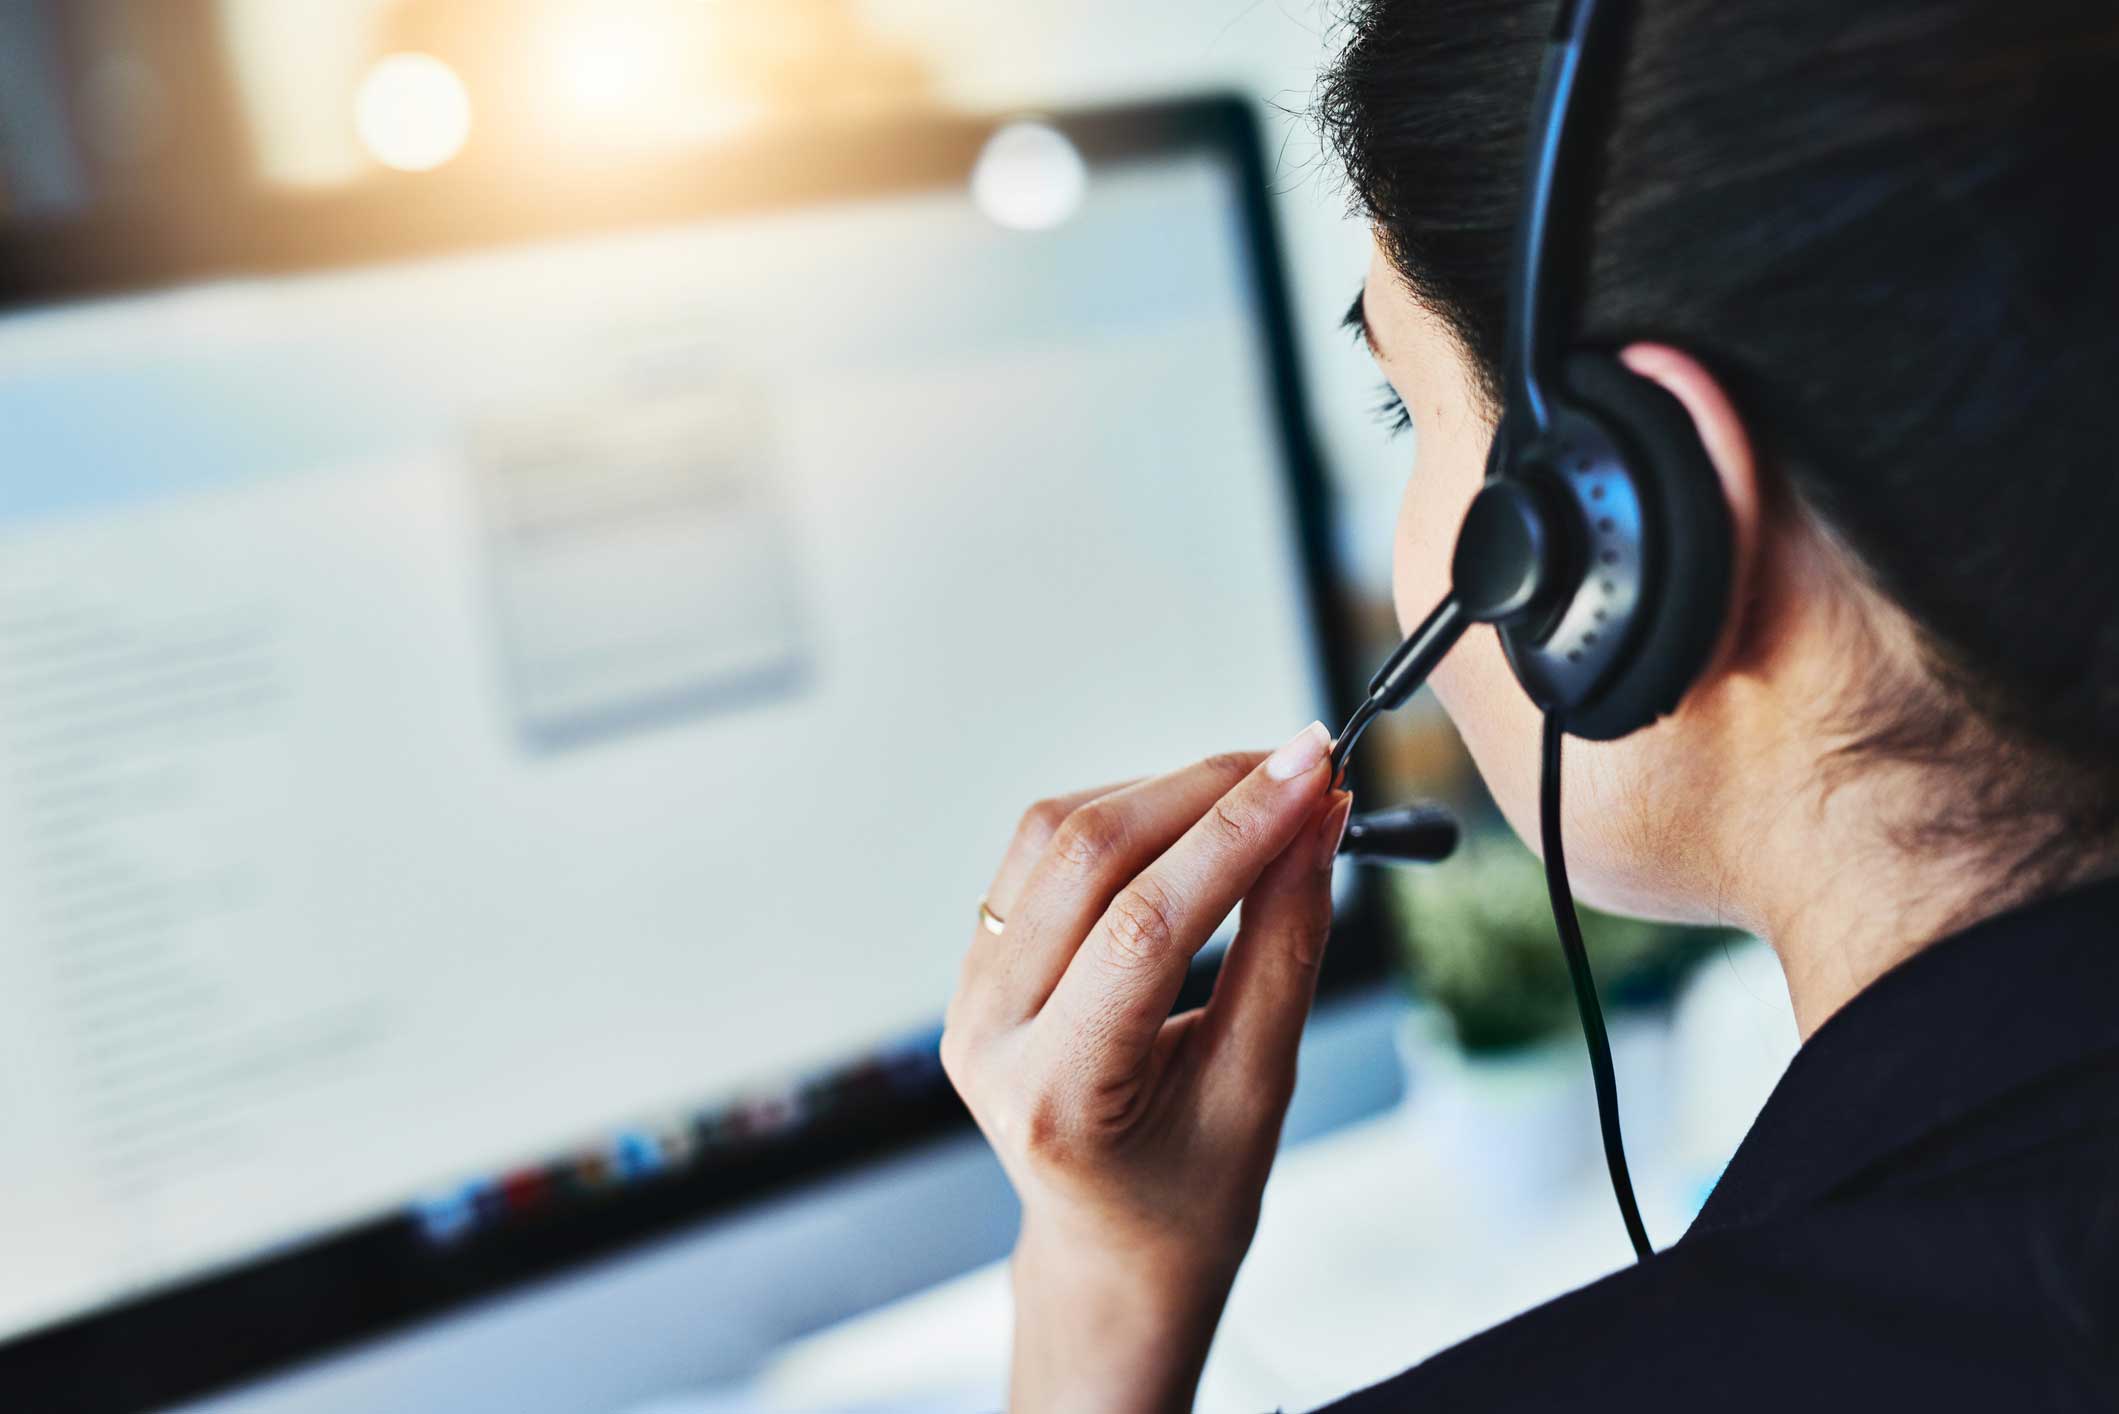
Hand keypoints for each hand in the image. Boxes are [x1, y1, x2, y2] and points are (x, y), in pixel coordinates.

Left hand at [942, 723, 1350, 1412]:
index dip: (1237, 833)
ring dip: (1166, 791)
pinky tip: (1194, 820)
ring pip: (1057, 835)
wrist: (1115, 1241)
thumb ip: (1285, 947)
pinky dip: (1126, 814)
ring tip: (1260, 791)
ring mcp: (968, 994)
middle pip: (1088, 858)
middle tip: (1306, 764)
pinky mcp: (978, 960)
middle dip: (1207, 793)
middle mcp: (987, 1035)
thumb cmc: (1193, 1189)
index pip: (1144, 927)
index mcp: (1054, 1095)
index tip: (1316, 771)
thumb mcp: (1259, 1085)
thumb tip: (1316, 820)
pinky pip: (1041, 852)